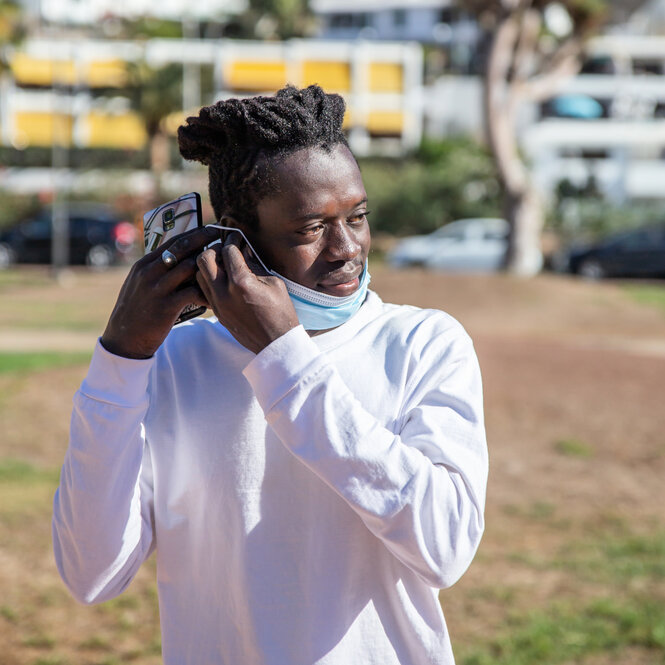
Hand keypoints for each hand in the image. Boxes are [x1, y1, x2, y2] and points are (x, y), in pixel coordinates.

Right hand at [101, 225, 219, 358]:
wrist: (125, 338)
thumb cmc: (138, 311)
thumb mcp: (141, 285)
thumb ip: (157, 271)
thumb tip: (180, 259)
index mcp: (144, 265)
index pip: (172, 241)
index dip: (194, 233)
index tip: (210, 228)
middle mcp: (149, 272)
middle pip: (182, 248)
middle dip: (204, 239)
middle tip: (222, 235)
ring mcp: (157, 288)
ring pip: (189, 268)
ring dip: (209, 265)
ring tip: (224, 264)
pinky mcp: (166, 306)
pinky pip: (193, 293)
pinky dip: (207, 293)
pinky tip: (216, 295)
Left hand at [196, 232, 298, 353]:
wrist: (276, 343)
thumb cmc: (281, 312)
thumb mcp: (274, 283)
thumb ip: (254, 265)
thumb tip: (243, 251)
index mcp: (241, 282)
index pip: (228, 250)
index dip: (233, 239)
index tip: (237, 236)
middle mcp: (224, 293)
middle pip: (204, 259)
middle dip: (214, 250)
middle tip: (225, 250)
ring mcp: (218, 305)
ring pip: (199, 275)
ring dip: (208, 266)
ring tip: (223, 265)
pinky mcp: (217, 313)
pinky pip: (204, 291)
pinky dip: (210, 281)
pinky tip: (223, 281)